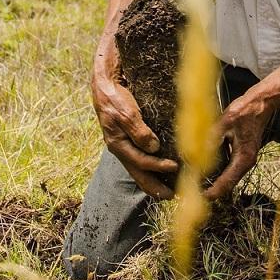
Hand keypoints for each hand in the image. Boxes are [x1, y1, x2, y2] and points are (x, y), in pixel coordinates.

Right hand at [91, 42, 178, 199]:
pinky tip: (159, 169)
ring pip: (138, 168)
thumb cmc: (114, 95)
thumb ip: (138, 130)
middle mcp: (120, 148)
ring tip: (168, 190)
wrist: (104, 82)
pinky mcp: (127, 137)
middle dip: (155, 186)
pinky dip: (149, 167)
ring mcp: (123, 144)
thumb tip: (154, 148)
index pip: (141, 161)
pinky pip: (139, 158)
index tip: (176, 166)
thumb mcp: (125, 112)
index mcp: (118, 144)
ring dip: (153, 179)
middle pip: (138, 173)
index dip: (159, 167)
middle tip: (172, 197)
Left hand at [203, 91, 274, 199]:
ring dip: (215, 181)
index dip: (214, 192)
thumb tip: (196, 155)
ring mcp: (246, 159)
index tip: (200, 197)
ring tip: (198, 183)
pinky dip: (219, 172)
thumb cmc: (244, 111)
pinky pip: (230, 168)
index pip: (227, 182)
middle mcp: (246, 162)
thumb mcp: (224, 123)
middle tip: (195, 191)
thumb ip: (211, 140)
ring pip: (229, 177)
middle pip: (229, 183)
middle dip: (213, 189)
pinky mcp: (243, 154)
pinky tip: (207, 169)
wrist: (260, 104)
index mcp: (244, 157)